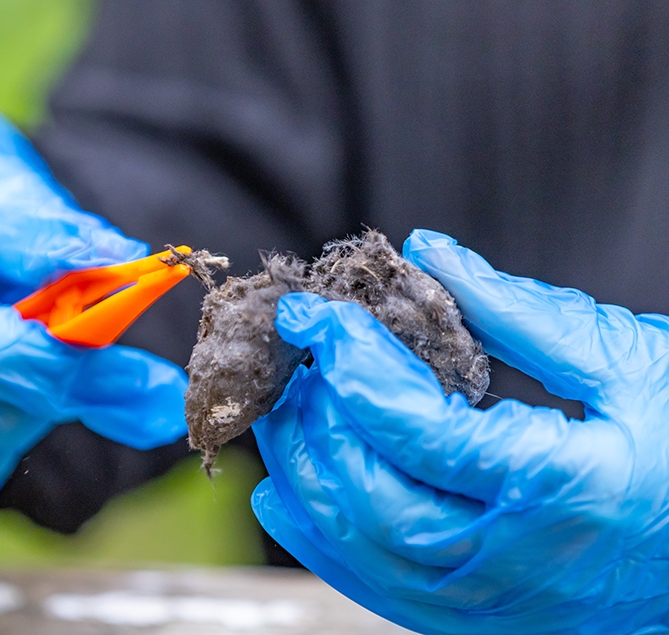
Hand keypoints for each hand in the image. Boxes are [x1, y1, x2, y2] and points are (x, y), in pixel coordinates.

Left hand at [252, 229, 668, 634]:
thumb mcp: (631, 362)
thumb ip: (518, 311)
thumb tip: (429, 255)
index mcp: (549, 485)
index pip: (404, 423)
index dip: (343, 360)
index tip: (308, 315)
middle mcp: (508, 558)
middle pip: (363, 493)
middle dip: (312, 419)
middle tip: (297, 362)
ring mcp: (492, 602)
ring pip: (358, 547)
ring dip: (303, 474)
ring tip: (287, 412)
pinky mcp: (484, 618)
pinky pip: (378, 588)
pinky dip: (321, 539)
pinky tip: (288, 494)